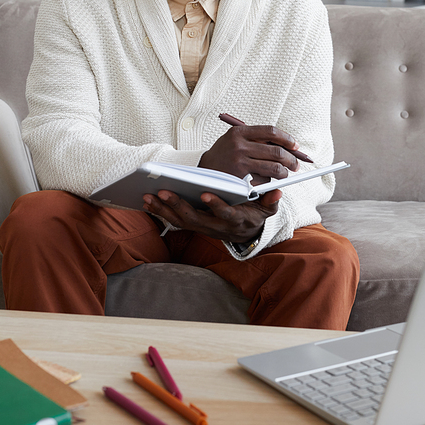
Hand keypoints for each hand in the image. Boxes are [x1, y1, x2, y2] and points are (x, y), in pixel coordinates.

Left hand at [142, 187, 281, 241]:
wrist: (245, 233)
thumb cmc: (254, 214)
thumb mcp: (266, 209)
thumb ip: (270, 201)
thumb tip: (277, 191)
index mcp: (235, 220)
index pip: (225, 215)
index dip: (216, 205)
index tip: (206, 193)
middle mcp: (216, 227)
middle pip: (195, 219)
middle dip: (178, 205)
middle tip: (164, 191)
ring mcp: (202, 228)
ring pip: (180, 221)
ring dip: (164, 209)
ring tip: (148, 195)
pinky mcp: (193, 226)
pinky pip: (174, 221)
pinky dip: (160, 212)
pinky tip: (148, 201)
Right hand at [199, 124, 299, 184]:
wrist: (203, 171)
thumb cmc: (224, 154)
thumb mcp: (235, 140)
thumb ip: (256, 139)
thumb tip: (286, 145)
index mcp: (239, 132)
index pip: (271, 131)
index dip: (287, 139)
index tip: (295, 145)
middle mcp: (239, 146)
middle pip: (276, 151)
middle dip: (291, 160)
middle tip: (295, 165)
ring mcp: (240, 162)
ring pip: (274, 168)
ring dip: (283, 173)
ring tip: (284, 174)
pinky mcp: (240, 179)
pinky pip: (264, 181)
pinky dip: (269, 182)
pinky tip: (265, 180)